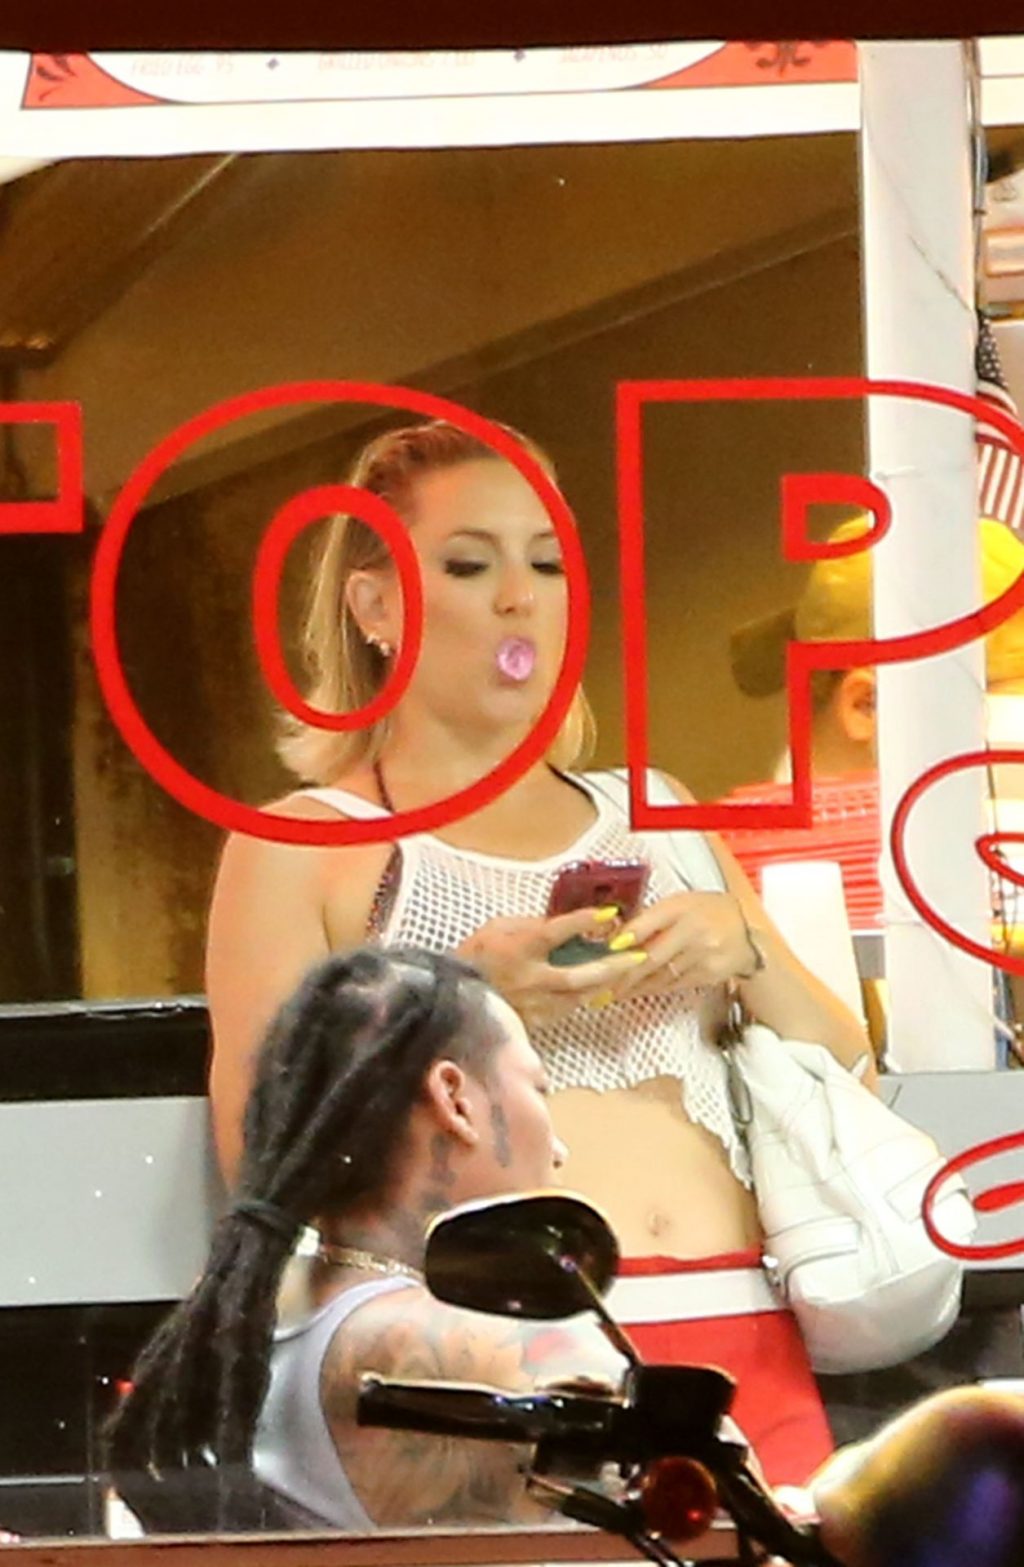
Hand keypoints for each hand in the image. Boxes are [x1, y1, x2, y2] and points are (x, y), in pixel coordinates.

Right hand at [457, 909, 648, 1031]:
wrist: (453, 994)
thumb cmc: (476, 955)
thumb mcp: (498, 927)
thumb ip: (530, 924)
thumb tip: (562, 920)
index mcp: (518, 949)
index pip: (556, 932)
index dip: (584, 922)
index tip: (608, 915)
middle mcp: (528, 978)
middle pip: (578, 974)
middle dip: (611, 966)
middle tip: (637, 956)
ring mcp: (532, 1003)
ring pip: (578, 997)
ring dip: (605, 984)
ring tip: (627, 973)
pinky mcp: (534, 1020)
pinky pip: (568, 1010)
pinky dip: (585, 998)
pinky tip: (599, 989)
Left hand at [608, 891, 756, 999]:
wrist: (747, 933)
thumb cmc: (705, 913)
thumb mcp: (680, 904)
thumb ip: (652, 917)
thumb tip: (617, 937)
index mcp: (682, 906)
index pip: (651, 921)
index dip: (629, 936)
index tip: (610, 949)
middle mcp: (694, 929)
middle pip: (653, 956)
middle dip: (624, 974)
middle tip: (600, 986)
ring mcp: (704, 954)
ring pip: (661, 975)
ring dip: (634, 987)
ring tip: (610, 993)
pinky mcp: (709, 974)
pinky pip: (674, 984)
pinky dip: (653, 989)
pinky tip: (637, 992)